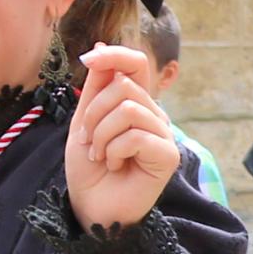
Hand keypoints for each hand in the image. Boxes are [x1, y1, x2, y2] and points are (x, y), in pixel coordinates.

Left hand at [64, 47, 179, 230]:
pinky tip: (116, 167)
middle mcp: (154, 116)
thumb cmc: (90, 170)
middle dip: (94, 114)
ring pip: (128, 109)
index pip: (135, 64)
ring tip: (102, 156)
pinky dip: (115, 151)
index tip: (88, 58)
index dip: (114, 54)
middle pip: (123, 87)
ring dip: (102, 135)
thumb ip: (96, 87)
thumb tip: (99, 45)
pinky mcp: (168, 155)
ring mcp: (164, 135)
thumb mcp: (84, 121)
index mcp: (136, 104)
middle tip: (90, 143)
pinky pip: (136, 136)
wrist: (92, 209)